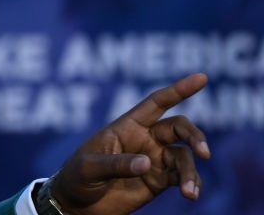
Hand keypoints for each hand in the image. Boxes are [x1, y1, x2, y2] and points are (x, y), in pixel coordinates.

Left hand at [48, 73, 210, 214]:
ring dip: (191, 171)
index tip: (201, 78)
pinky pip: (183, 177)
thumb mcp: (89, 168)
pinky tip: (191, 194)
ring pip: (184, 156)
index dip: (178, 90)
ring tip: (189, 191)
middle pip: (179, 128)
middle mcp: (145, 139)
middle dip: (194, 136)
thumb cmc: (77, 177)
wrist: (77, 204)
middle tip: (204, 152)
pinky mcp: (160, 180)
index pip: (156, 103)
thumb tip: (148, 163)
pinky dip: (192, 184)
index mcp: (127, 126)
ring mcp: (154, 160)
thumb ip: (116, 164)